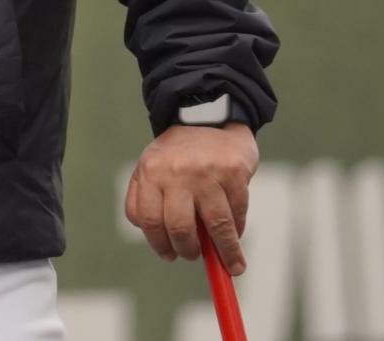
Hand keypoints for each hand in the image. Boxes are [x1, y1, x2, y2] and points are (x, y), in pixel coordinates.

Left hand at [125, 123, 258, 275]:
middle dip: (187, 250)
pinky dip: (237, 230)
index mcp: (150, 172)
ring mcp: (206, 173)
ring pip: (216, 226)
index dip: (158, 244)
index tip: (169, 256)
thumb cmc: (177, 153)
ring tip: (232, 266)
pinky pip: (237, 213)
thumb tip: (161, 244)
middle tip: (192, 256)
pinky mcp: (234, 174)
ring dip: (226, 253)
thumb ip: (146, 200)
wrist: (207, 116)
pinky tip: (235, 235)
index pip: (148, 219)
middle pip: (179, 227)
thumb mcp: (150, 167)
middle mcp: (176, 173)